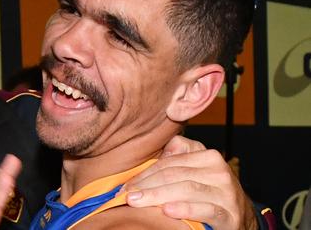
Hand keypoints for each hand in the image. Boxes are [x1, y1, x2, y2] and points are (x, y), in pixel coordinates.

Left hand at [121, 135, 256, 229]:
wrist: (239, 217)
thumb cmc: (208, 192)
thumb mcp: (196, 170)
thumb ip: (179, 154)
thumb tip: (162, 148)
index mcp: (208, 157)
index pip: (169, 163)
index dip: (145, 173)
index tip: (126, 185)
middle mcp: (219, 172)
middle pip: (174, 175)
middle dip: (147, 185)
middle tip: (127, 195)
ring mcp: (226, 193)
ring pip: (187, 189)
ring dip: (158, 196)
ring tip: (138, 201)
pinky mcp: (230, 215)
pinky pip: (206, 210)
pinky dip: (185, 209)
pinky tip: (167, 211)